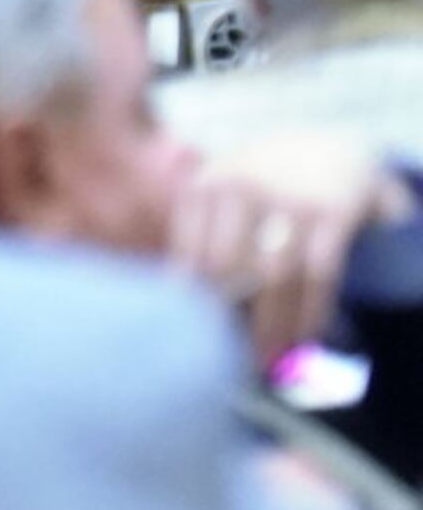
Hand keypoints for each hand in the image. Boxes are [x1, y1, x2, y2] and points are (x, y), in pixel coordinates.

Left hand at [172, 132, 411, 365]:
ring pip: (274, 277)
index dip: (189, 304)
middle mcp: (241, 185)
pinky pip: (319, 273)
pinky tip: (303, 337)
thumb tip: (175, 308)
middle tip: (228, 359)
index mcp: (204, 186)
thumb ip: (200, 239)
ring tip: (266, 360)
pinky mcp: (332, 212)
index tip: (189, 341)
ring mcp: (289, 197)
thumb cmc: (263, 185)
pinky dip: (310, 312)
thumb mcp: (223, 193)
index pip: (189, 255)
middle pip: (226, 268)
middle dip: (226, 320)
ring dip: (271, 326)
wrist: (333, 149)